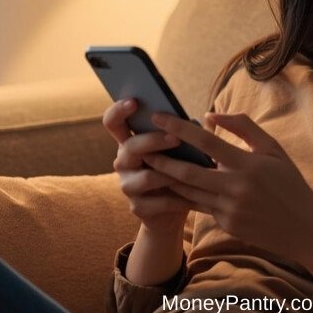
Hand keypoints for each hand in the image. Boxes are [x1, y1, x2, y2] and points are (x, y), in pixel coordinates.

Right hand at [102, 98, 196, 233]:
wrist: (173, 211)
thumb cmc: (178, 171)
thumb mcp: (179, 150)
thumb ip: (182, 133)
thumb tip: (199, 120)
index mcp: (130, 142)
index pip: (113, 121)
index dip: (118, 110)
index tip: (134, 101)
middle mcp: (123, 162)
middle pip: (130, 147)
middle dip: (154, 141)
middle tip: (176, 138)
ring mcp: (127, 185)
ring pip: (147, 177)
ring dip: (171, 174)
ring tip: (192, 172)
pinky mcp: (136, 207)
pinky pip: (158, 201)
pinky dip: (177, 199)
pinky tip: (192, 198)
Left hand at [142, 111, 312, 271]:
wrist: (304, 229)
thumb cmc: (290, 183)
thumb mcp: (274, 149)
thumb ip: (244, 128)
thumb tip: (211, 115)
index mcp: (248, 165)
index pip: (207, 142)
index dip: (180, 128)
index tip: (159, 117)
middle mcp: (236, 188)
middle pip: (188, 172)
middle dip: (161, 158)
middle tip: (139, 145)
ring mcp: (229, 209)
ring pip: (187, 192)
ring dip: (164, 178)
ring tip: (146, 164)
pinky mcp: (225, 224)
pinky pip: (197, 206)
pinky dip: (180, 195)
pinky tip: (165, 186)